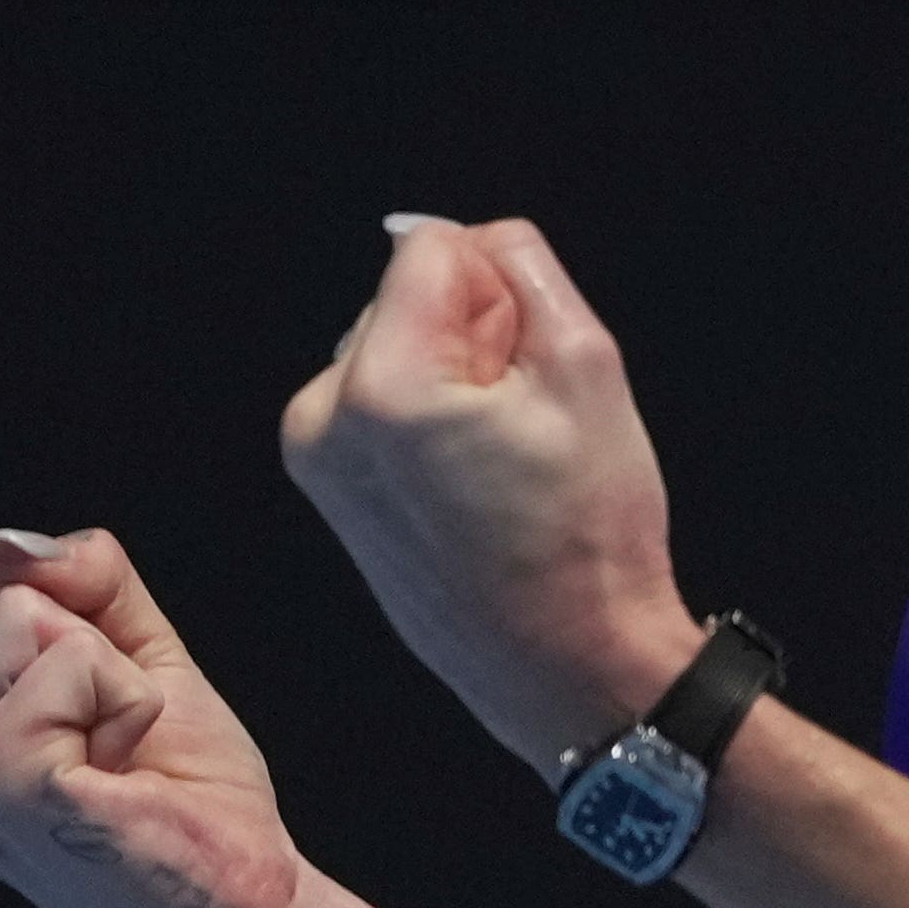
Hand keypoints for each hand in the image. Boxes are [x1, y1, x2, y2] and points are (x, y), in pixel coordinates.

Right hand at [0, 527, 305, 907]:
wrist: (244, 903)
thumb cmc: (190, 788)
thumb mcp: (135, 654)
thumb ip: (84, 578)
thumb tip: (13, 543)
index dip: (79, 623)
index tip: (100, 716)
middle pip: (1, 585)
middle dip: (93, 646)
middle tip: (116, 746)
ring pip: (32, 612)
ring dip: (115, 678)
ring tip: (117, 765)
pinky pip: (73, 661)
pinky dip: (130, 701)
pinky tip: (124, 778)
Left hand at [280, 217, 707, 774]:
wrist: (567, 667)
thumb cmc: (588, 535)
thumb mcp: (589, 365)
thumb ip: (525, 269)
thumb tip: (472, 240)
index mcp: (381, 386)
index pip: (434, 248)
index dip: (504, 292)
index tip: (531, 371)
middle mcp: (325, 419)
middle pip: (407, 296)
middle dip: (474, 336)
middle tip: (526, 426)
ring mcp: (319, 463)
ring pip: (397, 347)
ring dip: (454, 378)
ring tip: (505, 463)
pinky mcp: (330, 492)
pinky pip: (383, 404)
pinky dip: (431, 420)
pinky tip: (477, 483)